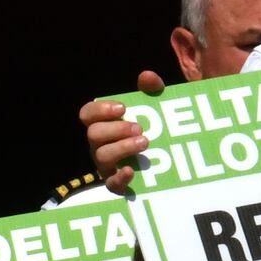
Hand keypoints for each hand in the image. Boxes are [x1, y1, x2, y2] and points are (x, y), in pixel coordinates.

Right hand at [84, 76, 165, 190]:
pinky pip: (111, 184)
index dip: (100, 110)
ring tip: (145, 143)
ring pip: (101, 156)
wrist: (173, 157)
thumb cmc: (155, 126)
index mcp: (103, 123)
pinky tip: (131, 170)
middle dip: (115, 130)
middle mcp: (99, 144)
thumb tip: (146, 76)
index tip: (123, 108)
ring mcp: (105, 165)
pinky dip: (119, 177)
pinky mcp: (117, 184)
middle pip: (93, 135)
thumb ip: (152, 89)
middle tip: (139, 128)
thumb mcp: (156, 106)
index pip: (87, 114)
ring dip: (121, 148)